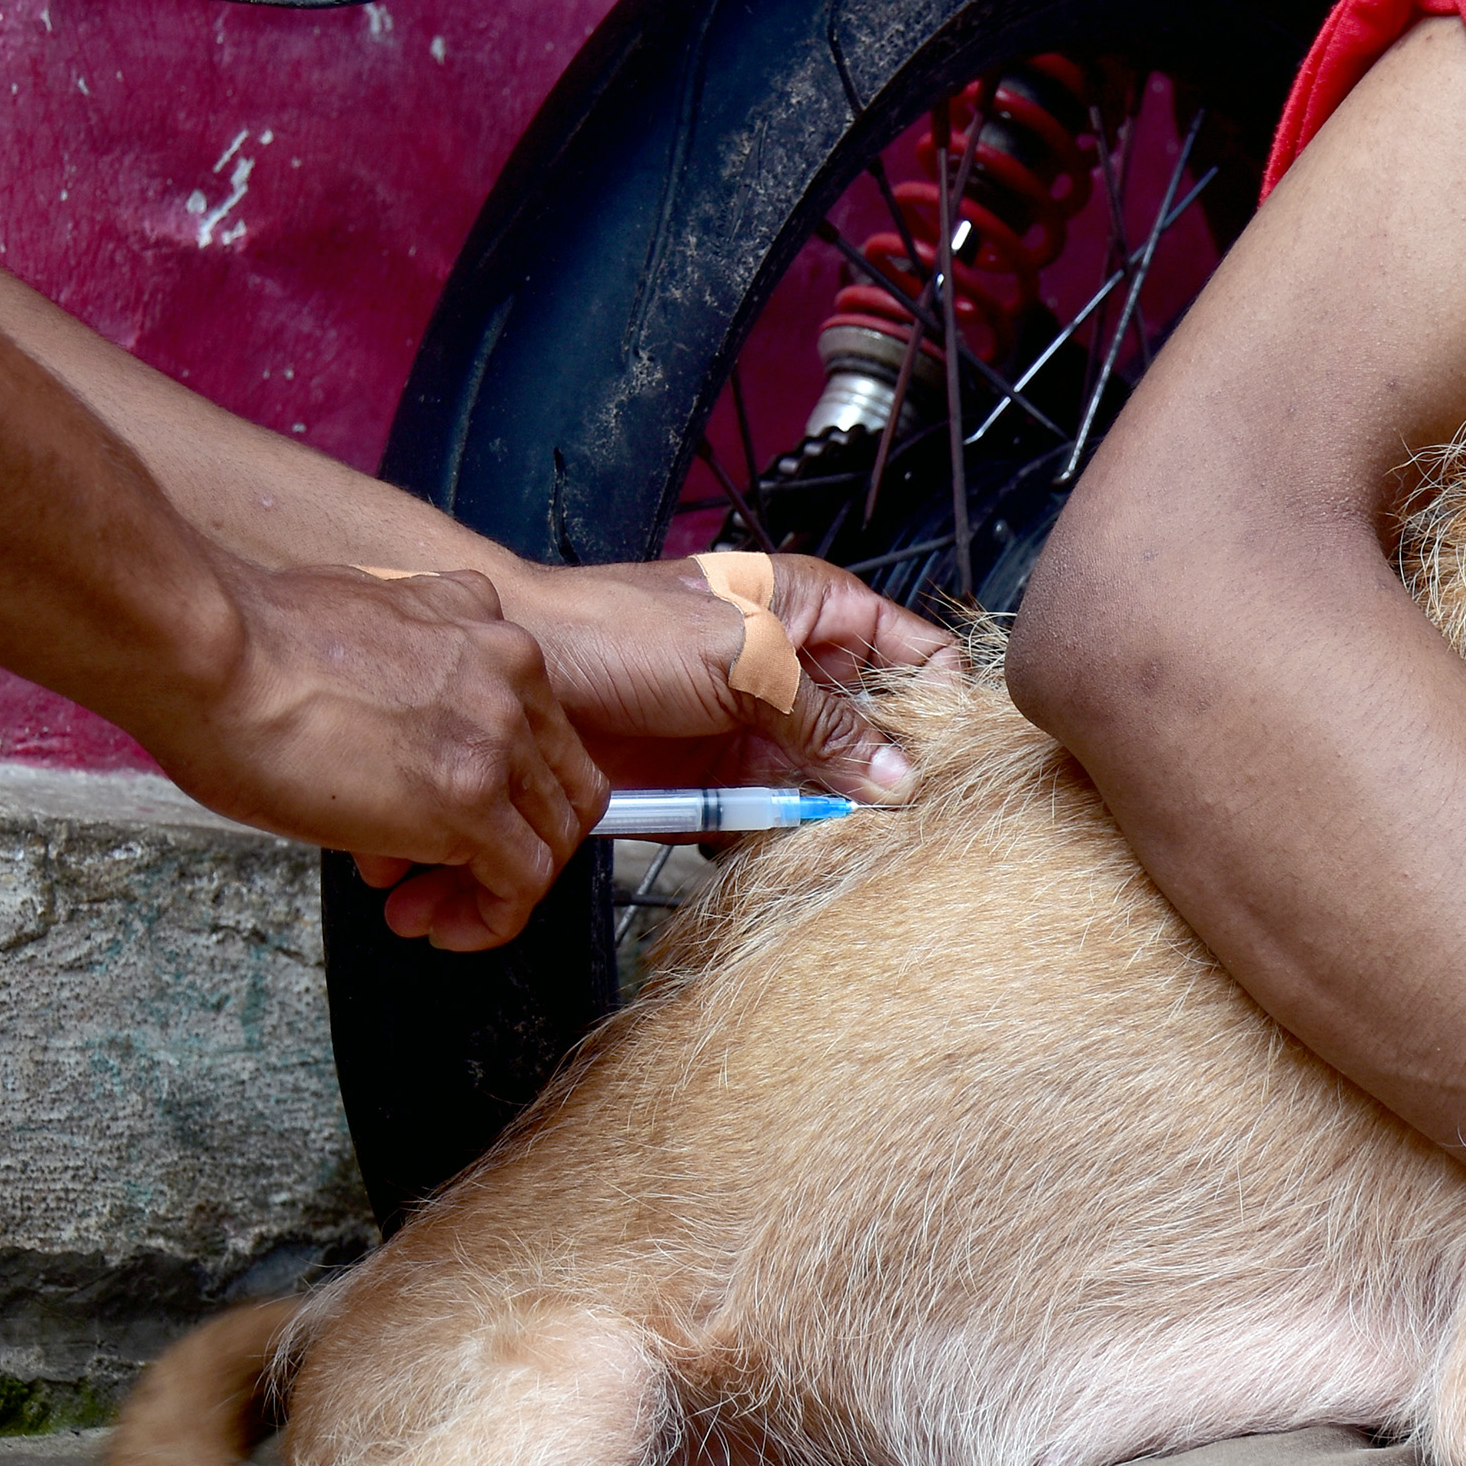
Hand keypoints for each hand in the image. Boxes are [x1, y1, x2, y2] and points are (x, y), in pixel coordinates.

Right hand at [136, 556, 601, 954]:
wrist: (202, 649)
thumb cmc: (237, 645)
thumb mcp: (350, 640)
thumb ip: (400, 684)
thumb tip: (388, 750)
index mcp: (477, 621)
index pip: (539, 723)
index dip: (506, 788)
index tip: (455, 822)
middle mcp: (507, 669)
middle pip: (557, 783)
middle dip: (508, 842)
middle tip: (445, 878)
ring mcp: (496, 734)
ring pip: (550, 836)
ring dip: (494, 887)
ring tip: (426, 911)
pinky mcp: (468, 800)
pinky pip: (522, 882)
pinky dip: (492, 919)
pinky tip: (438, 927)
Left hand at [354, 553, 962, 946]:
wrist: (519, 672)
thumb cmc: (616, 630)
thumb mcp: (743, 661)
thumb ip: (825, 716)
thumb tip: (897, 775)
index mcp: (813, 612)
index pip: (913, 652)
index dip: (938, 703)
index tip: (947, 757)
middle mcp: (793, 672)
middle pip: (879, 732)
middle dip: (890, 776)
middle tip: (904, 820)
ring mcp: (757, 729)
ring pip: (829, 784)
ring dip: (836, 816)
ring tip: (850, 844)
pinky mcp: (717, 782)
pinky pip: (771, 820)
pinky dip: (780, 840)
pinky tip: (790, 853)